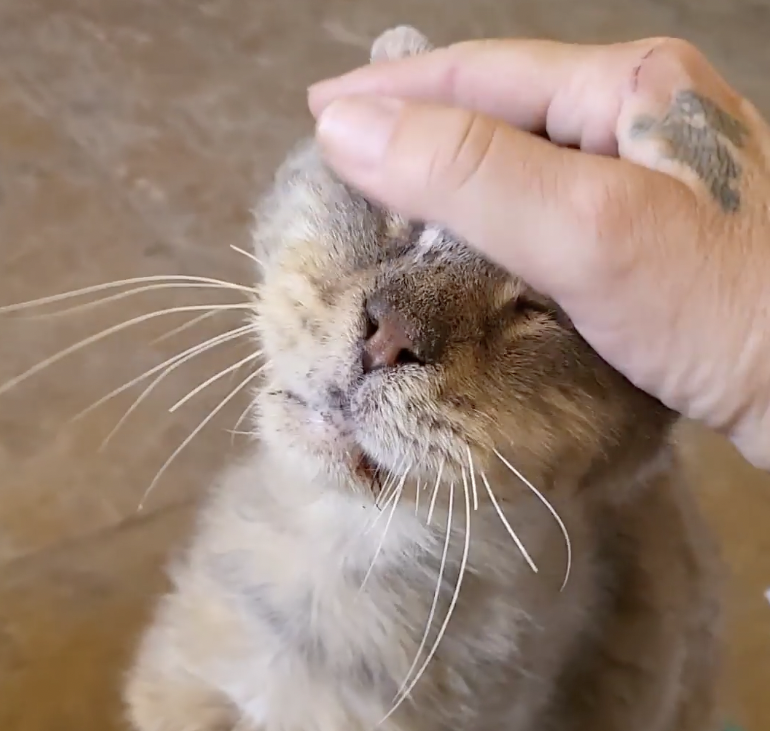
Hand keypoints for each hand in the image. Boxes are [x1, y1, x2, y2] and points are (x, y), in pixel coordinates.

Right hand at [309, 37, 769, 469]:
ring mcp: (655, 186)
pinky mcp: (659, 248)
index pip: (482, 73)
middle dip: (417, 130)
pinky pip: (553, 220)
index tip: (319, 113)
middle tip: (344, 157)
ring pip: (526, 169)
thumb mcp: (587, 227)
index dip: (394, 91)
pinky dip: (496, 231)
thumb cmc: (726, 309)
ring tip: (390, 203)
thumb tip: (347, 126)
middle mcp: (645, 123)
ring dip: (453, 183)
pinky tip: (470, 253)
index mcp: (632, 89)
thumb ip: (468, 174)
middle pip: (503, 114)